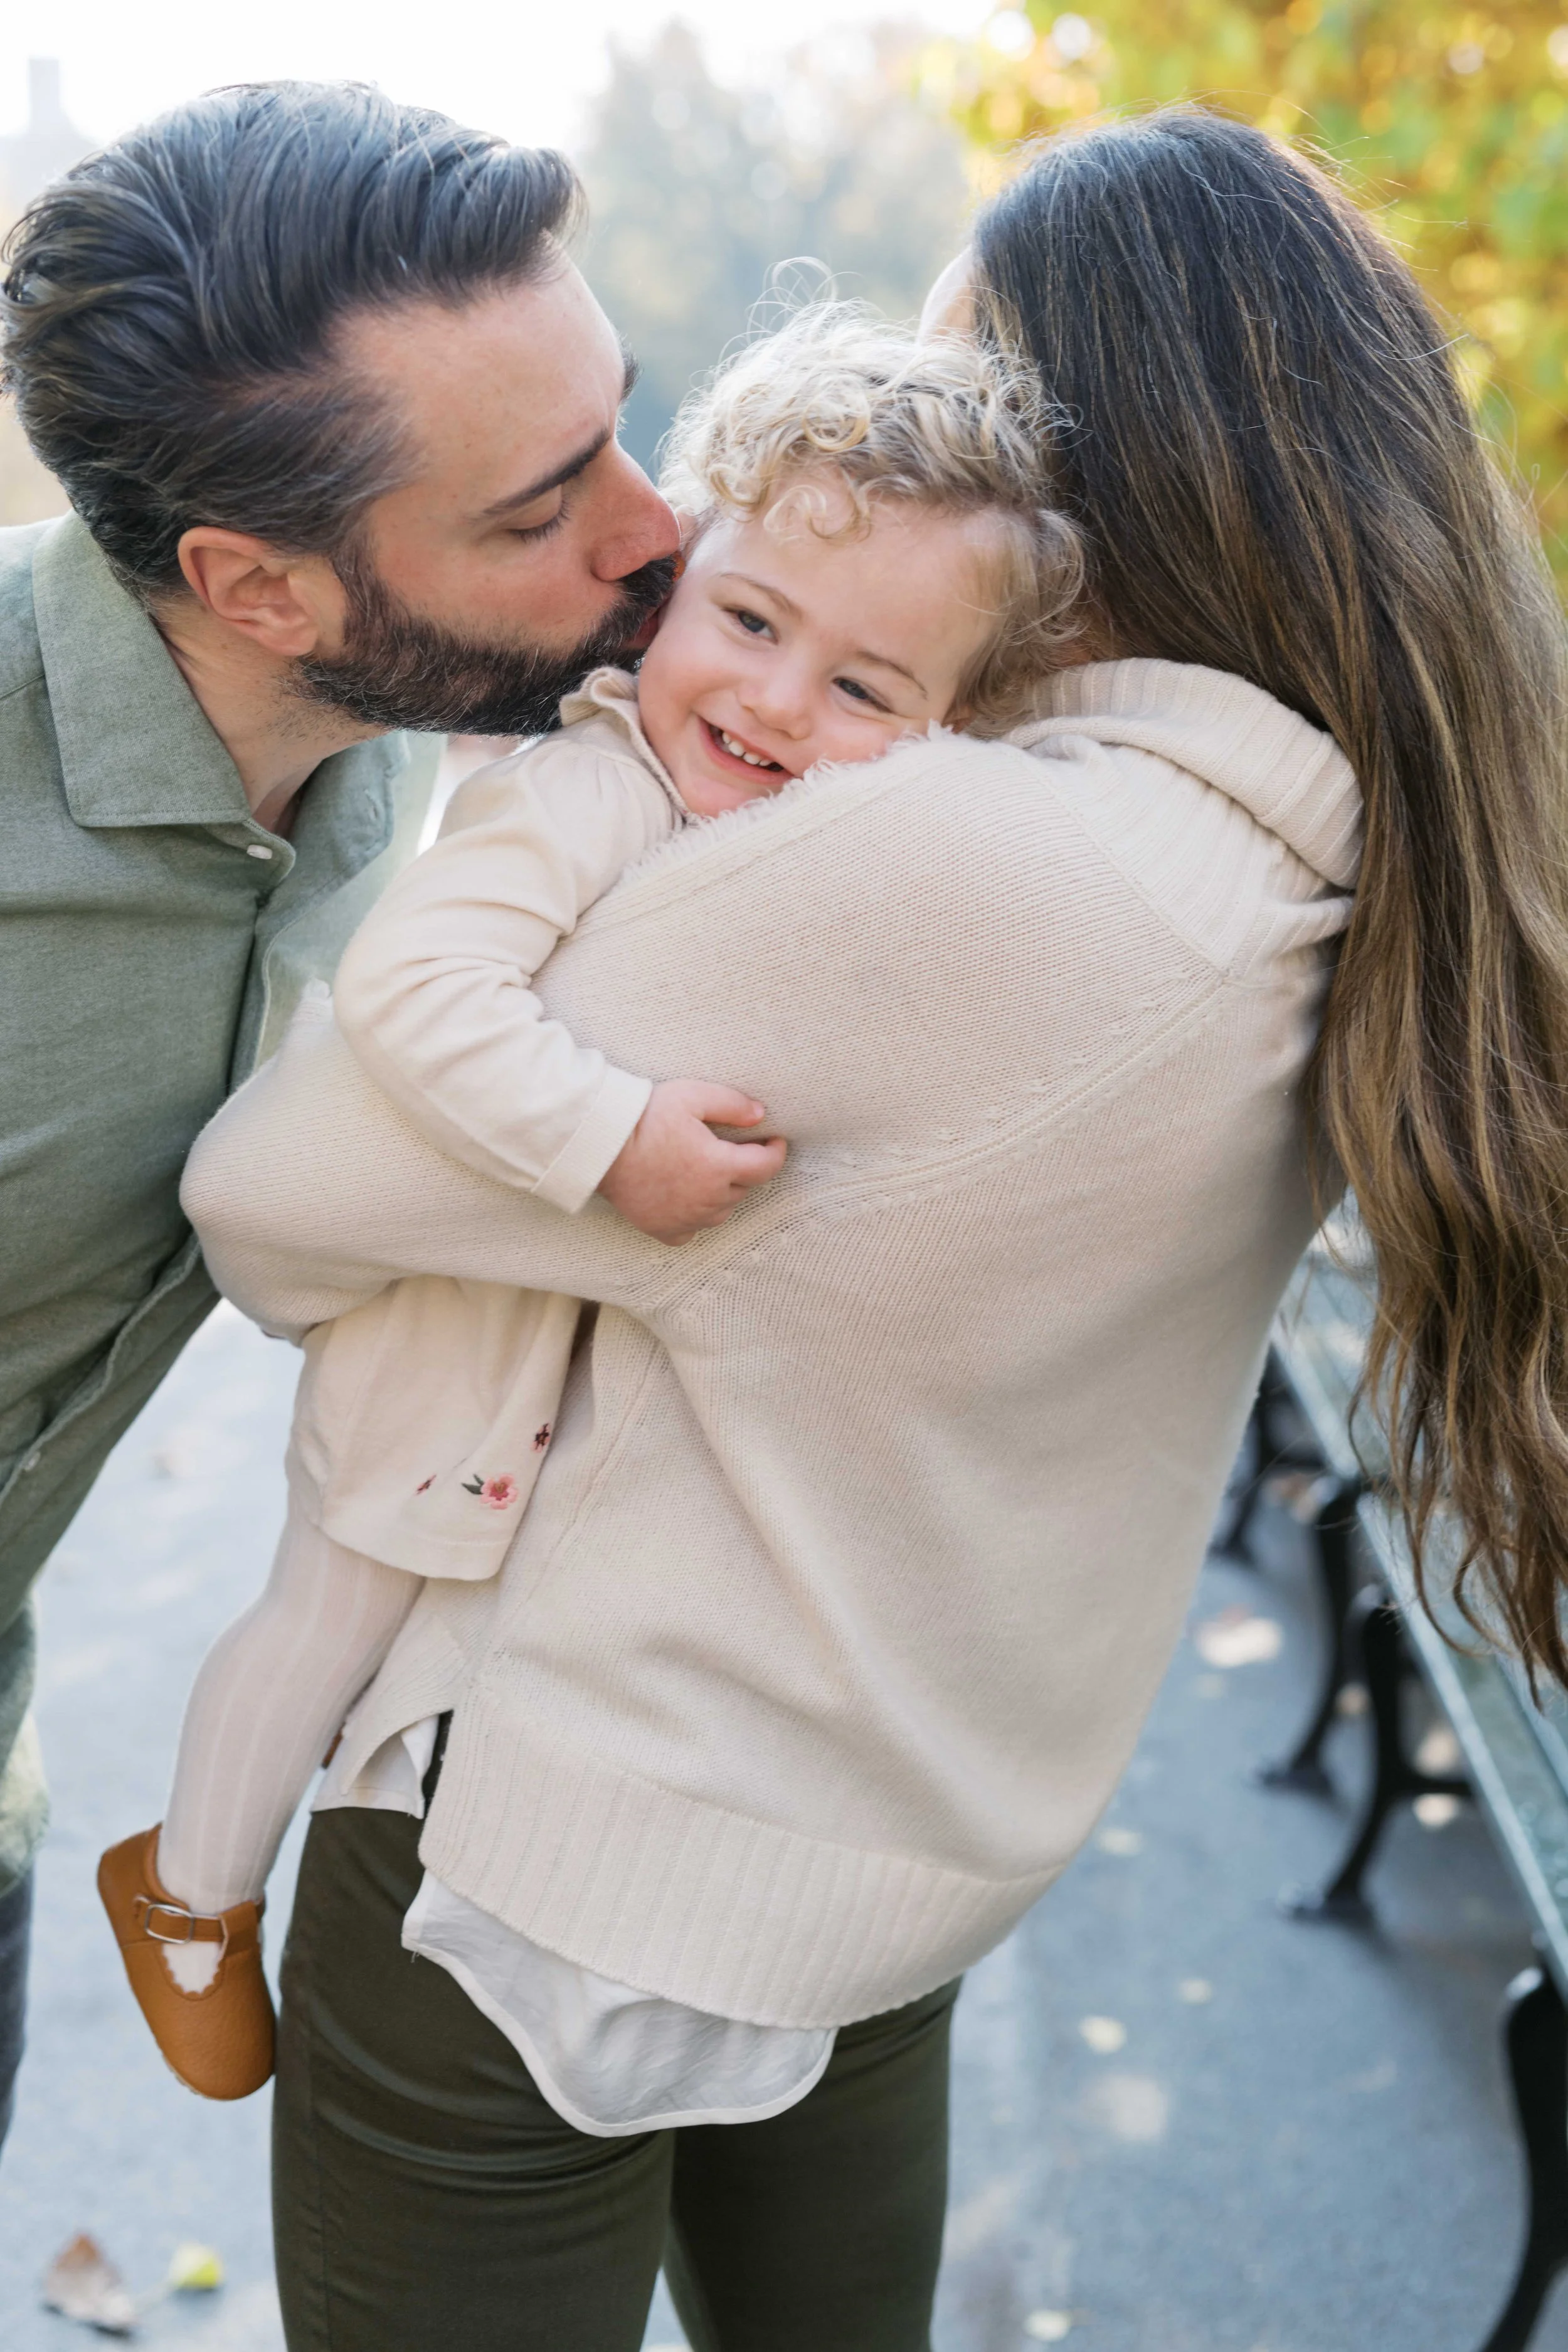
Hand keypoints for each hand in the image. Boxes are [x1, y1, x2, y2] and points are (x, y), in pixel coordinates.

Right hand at [599, 1081, 787, 1243]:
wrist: (601, 1146)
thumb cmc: (645, 1118)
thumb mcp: (691, 1096)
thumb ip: (732, 1104)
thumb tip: (760, 1115)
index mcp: (719, 1167)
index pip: (766, 1166)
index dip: (776, 1152)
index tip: (775, 1141)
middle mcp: (708, 1199)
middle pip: (744, 1188)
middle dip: (746, 1169)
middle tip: (735, 1149)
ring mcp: (686, 1218)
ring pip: (722, 1212)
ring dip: (723, 1194)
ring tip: (710, 1172)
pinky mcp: (663, 1229)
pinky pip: (691, 1231)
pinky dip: (695, 1218)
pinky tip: (687, 1201)